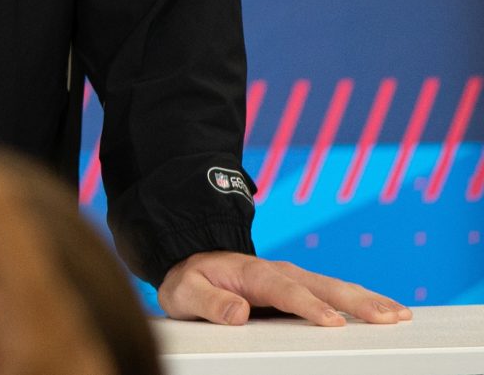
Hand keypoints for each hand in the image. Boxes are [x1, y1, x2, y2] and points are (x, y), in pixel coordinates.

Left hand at [157, 251, 411, 326]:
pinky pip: (334, 293)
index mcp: (252, 273)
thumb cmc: (190, 280)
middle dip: (356, 302)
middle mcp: (279, 272)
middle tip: (389, 317)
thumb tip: (238, 312)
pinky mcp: (301, 288)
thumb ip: (209, 301)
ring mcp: (293, 278)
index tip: (333, 323)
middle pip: (322, 286)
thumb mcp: (185, 291)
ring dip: (368, 300)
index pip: (285, 291)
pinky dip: (361, 301)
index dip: (309, 307)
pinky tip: (386, 312)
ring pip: (335, 288)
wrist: (193, 262)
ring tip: (400, 315)